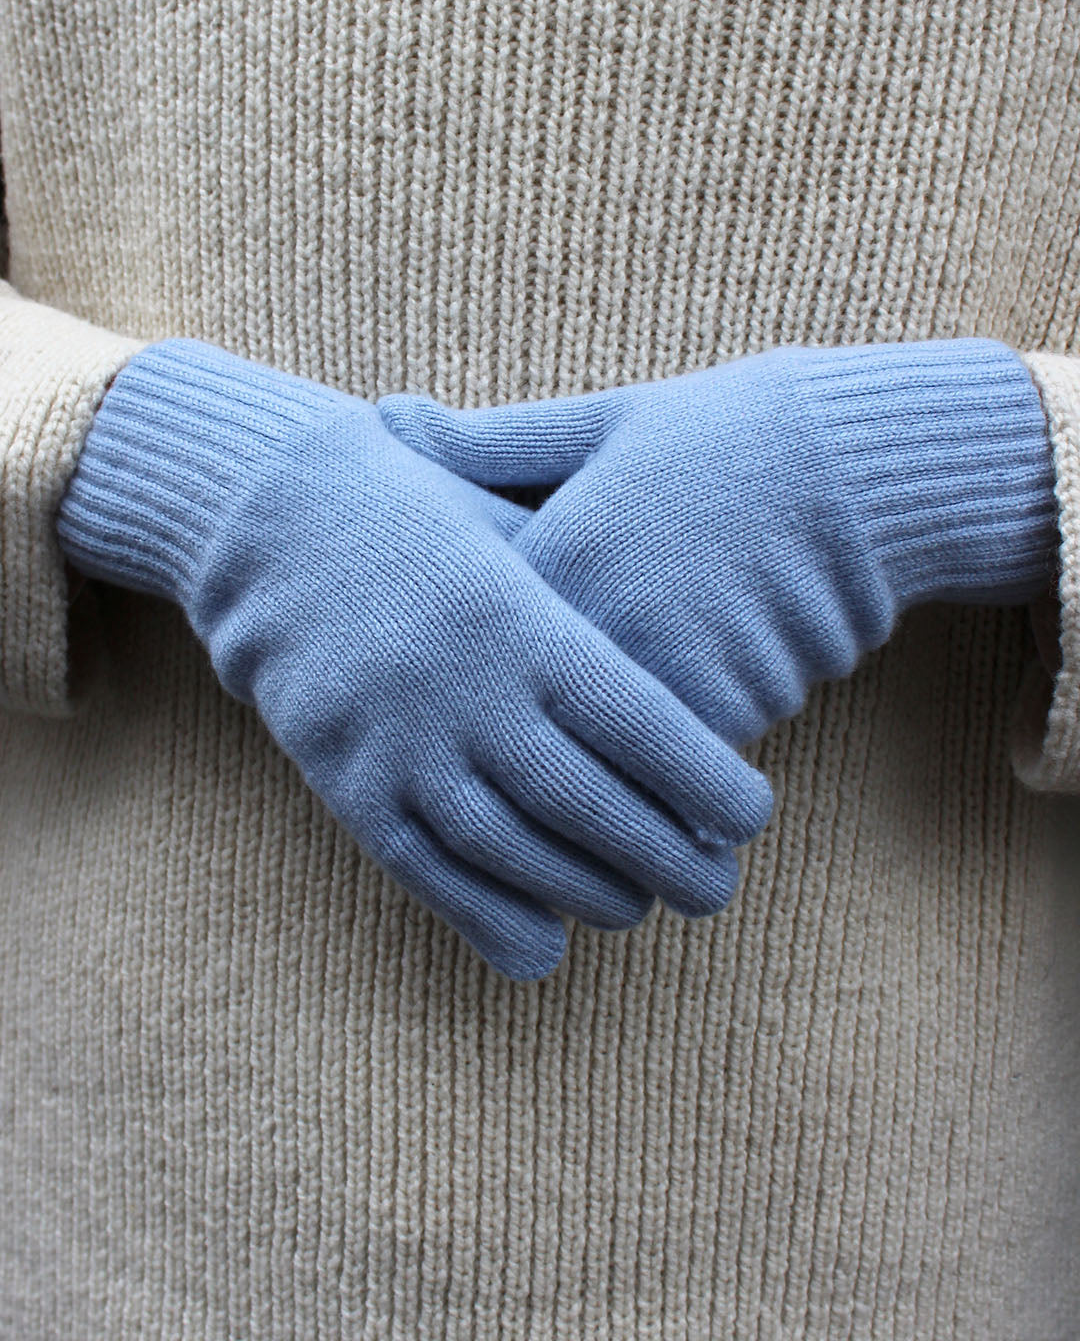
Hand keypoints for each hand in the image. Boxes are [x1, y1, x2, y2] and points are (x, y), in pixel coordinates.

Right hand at [56, 340, 774, 978]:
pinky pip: (424, 872)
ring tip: (641, 906)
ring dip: (590, 896)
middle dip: (668, 861)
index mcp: (521, 617)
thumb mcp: (519, 528)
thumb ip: (593, 592)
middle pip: (587, 803)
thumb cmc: (432, 517)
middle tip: (717, 889)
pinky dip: (487, 920)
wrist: (278, 521)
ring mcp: (399, 741)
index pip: (637, 719)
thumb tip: (695, 673)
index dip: (705, 780)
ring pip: (512, 850)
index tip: (755, 814)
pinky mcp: (347, 781)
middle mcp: (464, 686)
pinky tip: (543, 948)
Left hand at [381, 339, 1057, 749]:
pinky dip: (687, 743)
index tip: (454, 688)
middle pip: (538, 714)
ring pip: (613, 747)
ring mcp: (671, 661)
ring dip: (617, 747)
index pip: (480, 642)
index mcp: (560, 543)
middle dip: (535, 737)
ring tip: (642, 697)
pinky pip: (683, 751)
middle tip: (530, 744)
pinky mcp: (739, 696)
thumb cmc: (714, 436)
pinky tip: (703, 694)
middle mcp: (605, 613)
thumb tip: (385, 416)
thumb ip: (489, 442)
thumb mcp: (598, 425)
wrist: (857, 461)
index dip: (464, 669)